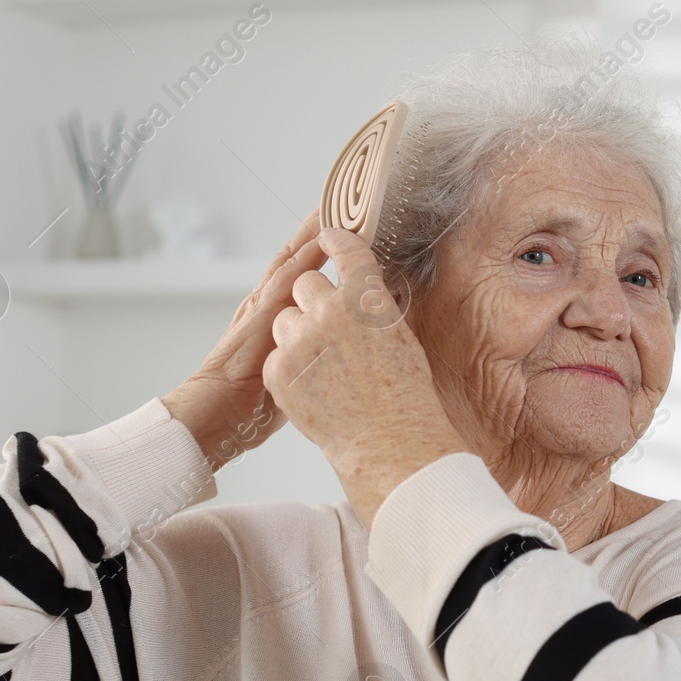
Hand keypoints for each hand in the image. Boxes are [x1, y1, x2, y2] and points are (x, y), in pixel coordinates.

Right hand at [162, 210, 328, 469]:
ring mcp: (263, 307)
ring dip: (315, 231)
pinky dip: (304, 254)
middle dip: (321, 231)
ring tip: (338, 203)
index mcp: (275, 315)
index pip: (303, 273)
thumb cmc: (254, 406)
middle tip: (348, 201)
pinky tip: (322, 236)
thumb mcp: (294, 374)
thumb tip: (344, 355)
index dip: (324, 250)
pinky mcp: (260, 316)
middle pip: (299, 257)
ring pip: (294, 258)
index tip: (348, 228)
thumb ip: (312, 354)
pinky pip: (286, 278)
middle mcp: (268, 304)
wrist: (217, 417)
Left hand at [262, 226, 467, 526]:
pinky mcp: (279, 369)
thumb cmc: (404, 396)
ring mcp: (300, 340)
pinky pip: (277, 354)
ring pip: (285, 319)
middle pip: (305, 282)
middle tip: (328, 330)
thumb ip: (374, 306)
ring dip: (297, 336)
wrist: (389, 444)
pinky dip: (289, 368)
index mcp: (367, 297)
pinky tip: (314, 388)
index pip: (345, 248)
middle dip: (312, 301)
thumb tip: (363, 287)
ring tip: (324, 368)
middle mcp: (331, 310)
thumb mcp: (398, 337)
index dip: (334, 240)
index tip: (326, 235)